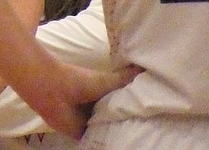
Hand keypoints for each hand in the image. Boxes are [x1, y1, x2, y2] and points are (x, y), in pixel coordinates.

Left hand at [26, 62, 140, 139]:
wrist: (54, 91)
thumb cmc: (79, 82)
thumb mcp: (108, 80)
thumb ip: (125, 78)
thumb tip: (144, 67)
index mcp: (104, 95)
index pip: (124, 105)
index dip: (136, 110)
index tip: (153, 115)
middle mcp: (98, 109)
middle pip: (118, 119)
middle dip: (129, 123)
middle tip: (151, 130)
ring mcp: (90, 122)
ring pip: (109, 130)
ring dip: (118, 133)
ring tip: (141, 139)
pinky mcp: (83, 135)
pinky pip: (98, 141)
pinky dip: (107, 142)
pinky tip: (123, 144)